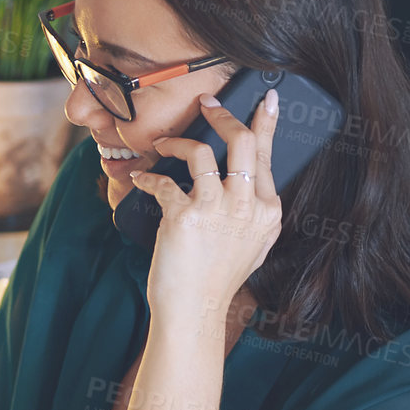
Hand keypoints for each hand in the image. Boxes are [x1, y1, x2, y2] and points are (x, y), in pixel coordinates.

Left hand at [132, 89, 281, 324]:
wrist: (195, 310)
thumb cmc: (217, 278)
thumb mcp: (254, 244)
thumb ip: (254, 212)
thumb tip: (249, 181)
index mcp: (268, 211)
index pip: (267, 155)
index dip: (266, 122)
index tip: (266, 99)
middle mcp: (247, 206)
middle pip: (242, 141)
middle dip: (223, 114)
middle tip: (206, 102)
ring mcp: (217, 209)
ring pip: (202, 151)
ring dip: (177, 139)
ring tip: (162, 142)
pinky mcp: (184, 216)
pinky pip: (164, 180)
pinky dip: (148, 176)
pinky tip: (141, 178)